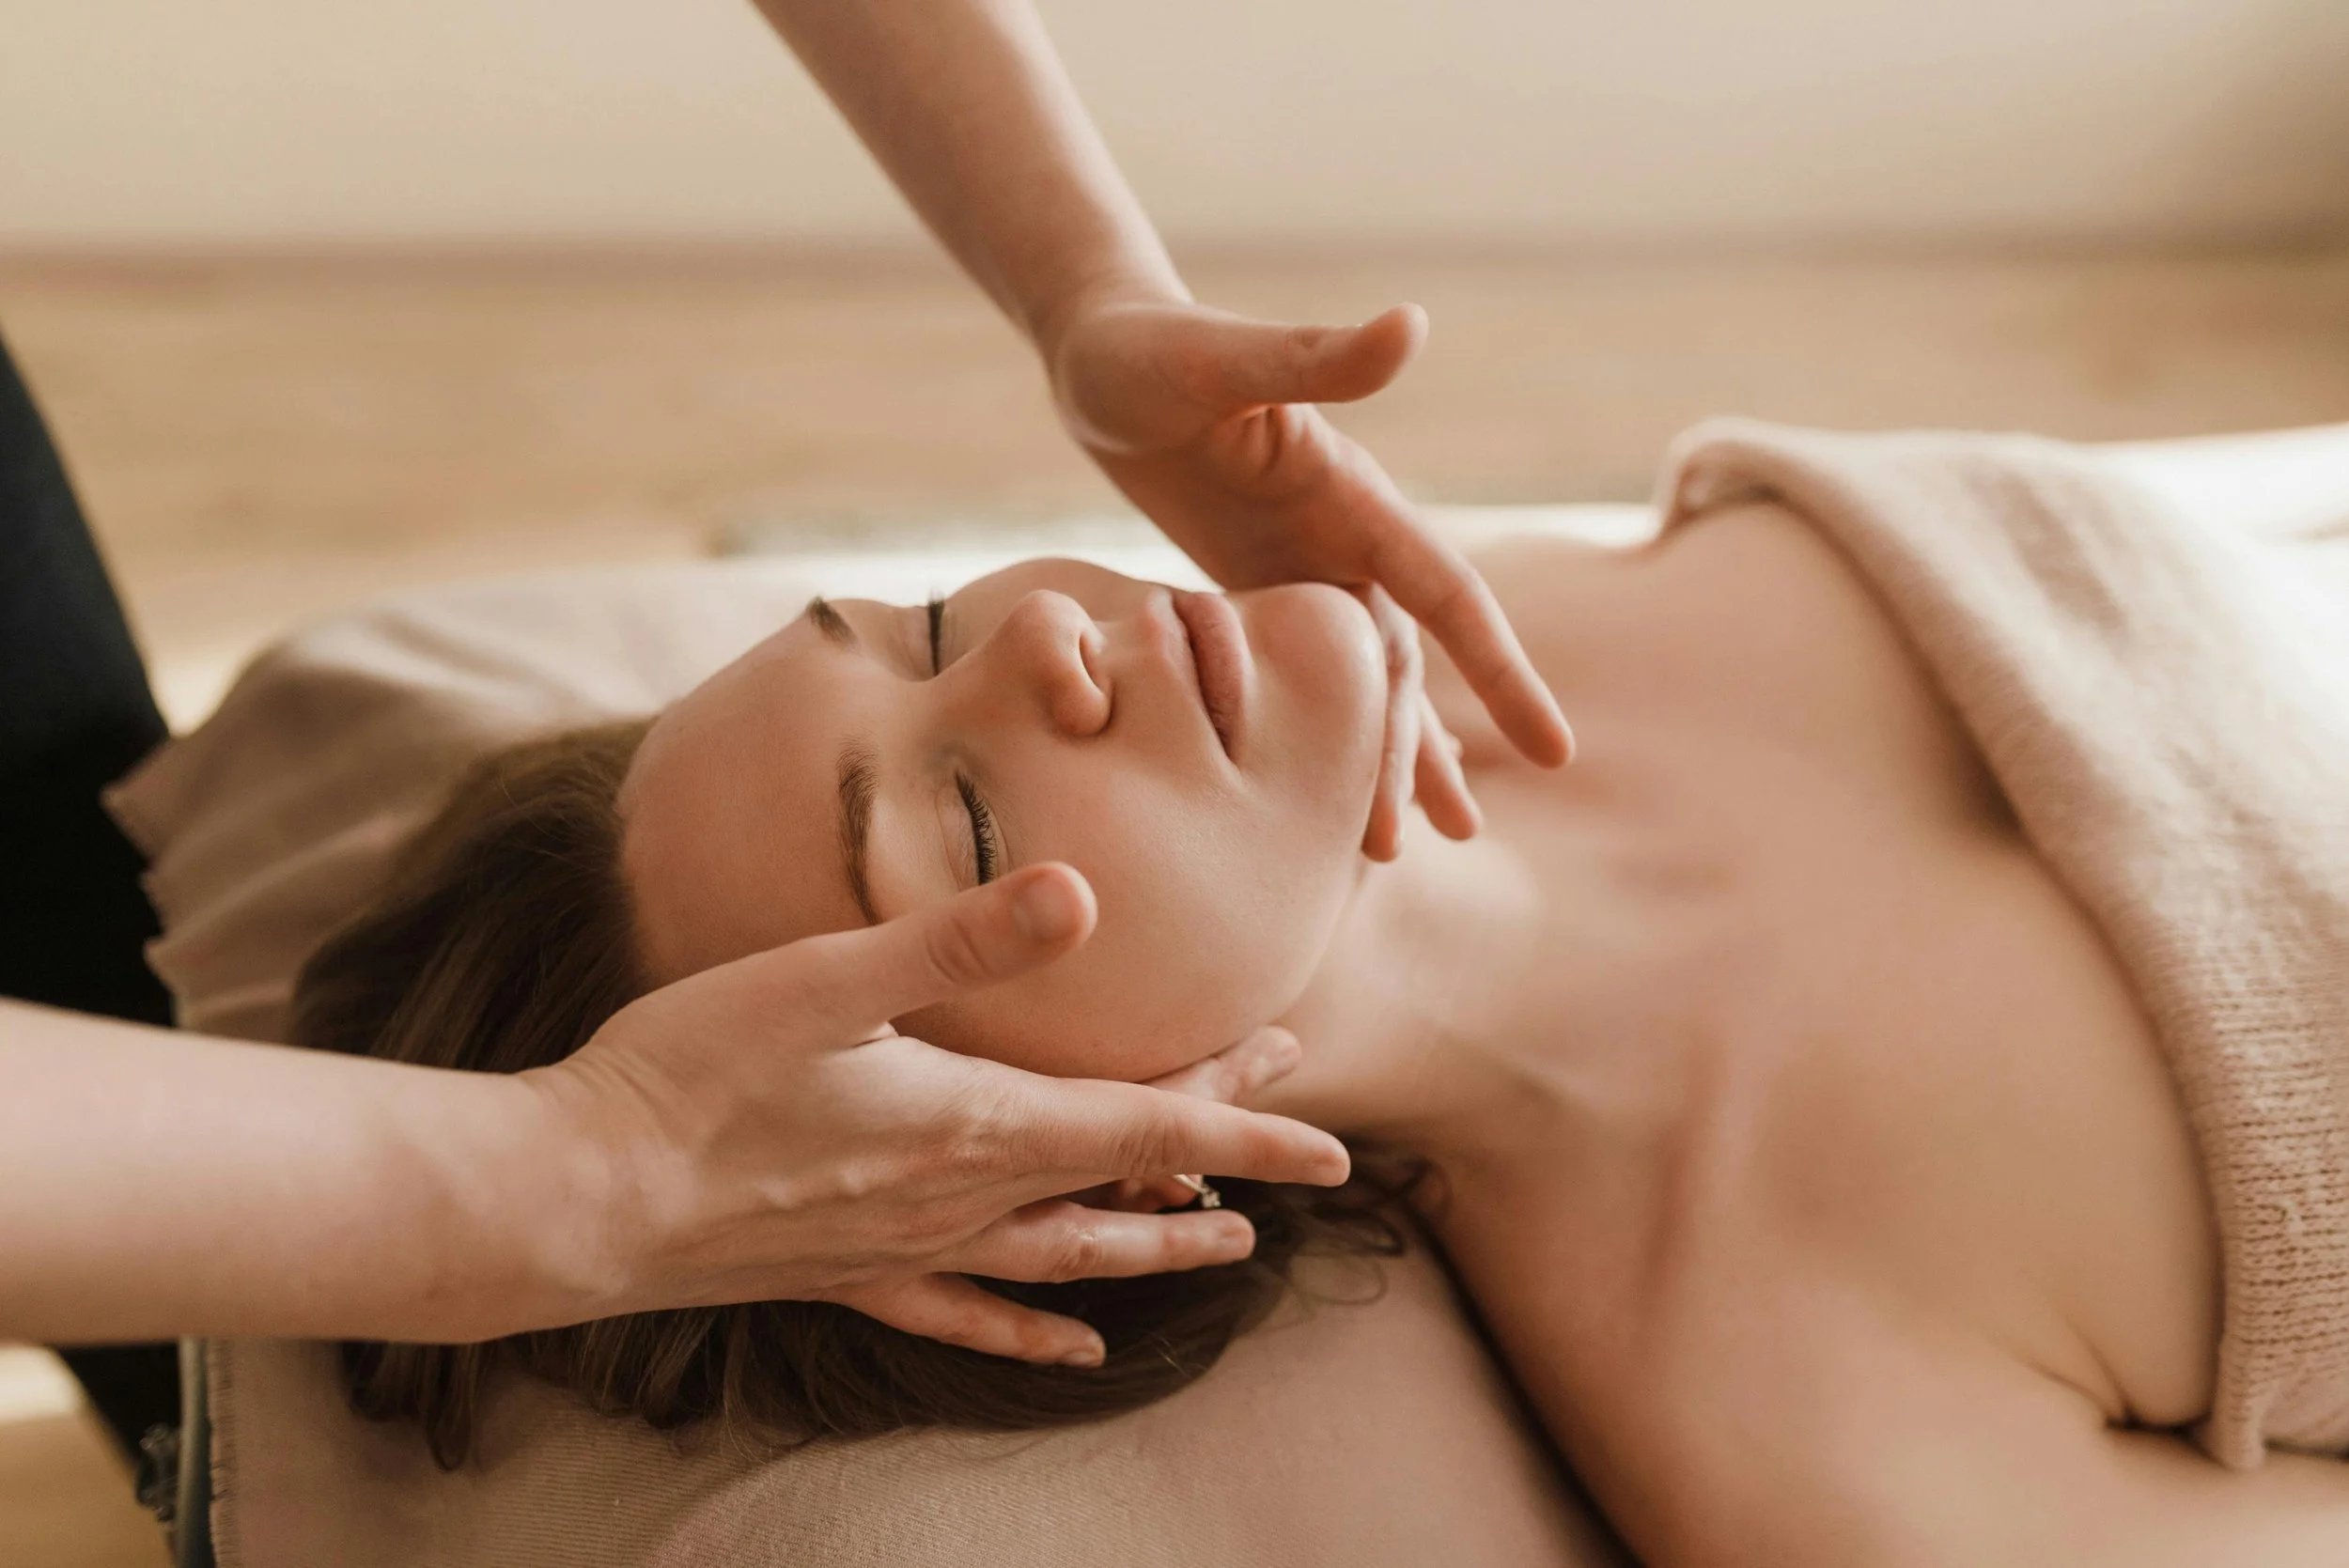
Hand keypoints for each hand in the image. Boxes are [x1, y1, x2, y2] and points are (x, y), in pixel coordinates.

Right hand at [527, 862, 1348, 1366]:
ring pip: (1068, 1254)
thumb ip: (958, 942)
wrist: (571, 1200)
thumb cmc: (686, 1075)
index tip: (1335, 1144)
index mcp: (970, 1124)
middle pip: (1122, 1179)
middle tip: (1301, 1132)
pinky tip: (1074, 1346)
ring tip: (1229, 1248)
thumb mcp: (823, 980)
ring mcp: (904, 1248)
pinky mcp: (848, 1274)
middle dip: (1220, 1155)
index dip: (1250, 1129)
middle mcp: (957, 1201)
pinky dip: (1033, 1326)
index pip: (1147, 1125)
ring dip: (1155, 1244)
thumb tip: (1083, 896)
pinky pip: (969, 1313)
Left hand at [1045, 293, 1572, 857]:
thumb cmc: (1149, 349)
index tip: (1555, 750)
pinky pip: (1296, 675)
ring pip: (1355, 682)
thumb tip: (1413, 325)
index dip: (1502, 674)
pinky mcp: (1247, 582)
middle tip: (1453, 837)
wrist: (1095, 349)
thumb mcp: (1222, 359)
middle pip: (1400, 664)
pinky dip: (1315, 730)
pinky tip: (1318, 788)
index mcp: (1352, 497)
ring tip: (1402, 846)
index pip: (1449, 596)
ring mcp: (1296, 563)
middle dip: (1424, 750)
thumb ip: (1313, 357)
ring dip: (1382, 756)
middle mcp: (1340, 537)